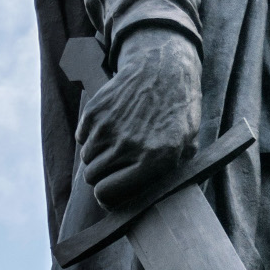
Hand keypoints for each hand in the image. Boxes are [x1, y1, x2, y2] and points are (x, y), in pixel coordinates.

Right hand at [78, 27, 201, 208]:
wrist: (164, 68)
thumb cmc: (178, 110)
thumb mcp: (187, 145)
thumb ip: (170, 175)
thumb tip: (154, 201)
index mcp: (153, 160)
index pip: (108, 194)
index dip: (108, 197)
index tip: (111, 192)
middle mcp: (127, 146)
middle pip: (93, 177)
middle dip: (102, 175)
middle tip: (116, 165)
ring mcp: (108, 127)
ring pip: (87, 158)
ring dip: (97, 156)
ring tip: (117, 142)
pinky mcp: (95, 111)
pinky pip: (81, 137)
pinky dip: (91, 136)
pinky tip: (111, 126)